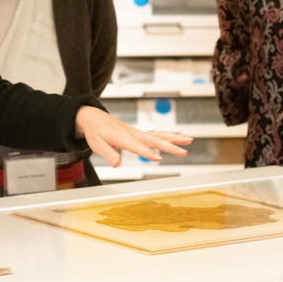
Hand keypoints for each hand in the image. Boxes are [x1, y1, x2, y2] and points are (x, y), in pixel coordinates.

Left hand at [75, 106, 192, 166]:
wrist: (94, 118)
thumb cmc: (95, 131)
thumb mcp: (96, 144)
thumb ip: (108, 154)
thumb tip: (116, 164)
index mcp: (121, 136)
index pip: (136, 146)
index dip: (147, 152)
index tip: (158, 158)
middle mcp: (132, 133)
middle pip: (153, 140)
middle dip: (169, 146)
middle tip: (183, 152)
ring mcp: (137, 132)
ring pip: (159, 135)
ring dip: (174, 138)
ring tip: (188, 141)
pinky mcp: (140, 133)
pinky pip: (157, 134)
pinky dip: (170, 136)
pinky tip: (181, 138)